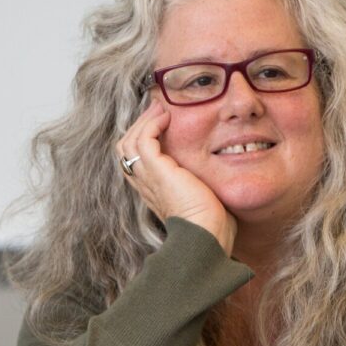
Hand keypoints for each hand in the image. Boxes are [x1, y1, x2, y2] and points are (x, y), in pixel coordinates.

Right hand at [116, 100, 235, 254]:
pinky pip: (144, 140)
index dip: (143, 139)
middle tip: (157, 111)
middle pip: (125, 149)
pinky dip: (152, 124)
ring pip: (129, 142)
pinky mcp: (157, 171)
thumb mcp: (204, 199)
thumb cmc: (213, 225)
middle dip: (139, 126)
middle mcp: (146, 185)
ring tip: (160, 109)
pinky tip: (166, 117)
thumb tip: (220, 174)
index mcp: (154, 191)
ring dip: (144, 121)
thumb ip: (202, 185)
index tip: (161, 123)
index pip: (135, 160)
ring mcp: (149, 178)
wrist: (207, 236)